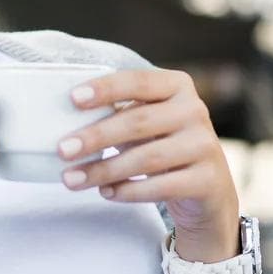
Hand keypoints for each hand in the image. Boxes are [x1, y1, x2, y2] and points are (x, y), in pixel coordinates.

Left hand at [56, 68, 239, 246]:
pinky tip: (106, 192)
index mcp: (178, 86)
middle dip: (96, 136)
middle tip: (63, 149)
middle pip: (138, 121)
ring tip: (72, 179)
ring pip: (147, 158)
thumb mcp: (146, 124)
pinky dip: (128, 190)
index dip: (106, 88)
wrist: (209, 190)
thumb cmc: (165, 147)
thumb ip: (118, 115)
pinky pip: (161, 187)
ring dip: (104, 169)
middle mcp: (195, 111)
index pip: (138, 81)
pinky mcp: (207, 180)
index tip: (73, 98)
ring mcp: (205, 146)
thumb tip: (65, 121)